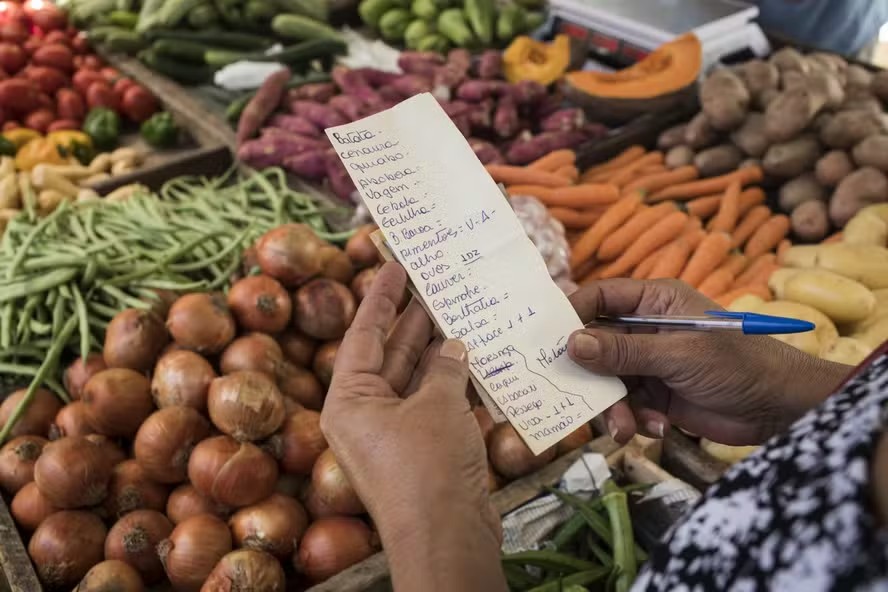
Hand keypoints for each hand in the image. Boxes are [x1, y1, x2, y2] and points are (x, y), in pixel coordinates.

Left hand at [321, 262, 504, 591]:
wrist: (448, 537)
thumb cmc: (428, 466)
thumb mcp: (437, 405)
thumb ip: (446, 368)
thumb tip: (454, 345)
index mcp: (350, 400)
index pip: (363, 334)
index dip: (380, 295)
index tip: (393, 262)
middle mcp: (367, 415)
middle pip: (390, 355)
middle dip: (414, 321)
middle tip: (435, 283)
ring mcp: (396, 434)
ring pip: (418, 380)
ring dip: (441, 352)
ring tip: (462, 311)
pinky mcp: (424, 452)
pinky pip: (437, 405)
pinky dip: (457, 384)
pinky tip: (480, 358)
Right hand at [567, 279, 850, 445]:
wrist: (779, 409)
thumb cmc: (737, 364)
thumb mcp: (678, 354)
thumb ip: (623, 351)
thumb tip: (570, 344)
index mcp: (654, 301)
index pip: (600, 298)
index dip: (572, 314)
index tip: (548, 339)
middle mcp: (646, 328)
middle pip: (596, 343)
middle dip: (588, 372)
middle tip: (570, 393)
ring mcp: (649, 363)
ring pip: (607, 380)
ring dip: (613, 406)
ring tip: (625, 428)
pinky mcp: (655, 395)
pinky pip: (626, 405)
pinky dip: (634, 419)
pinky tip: (654, 429)